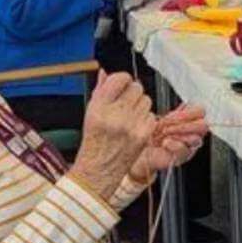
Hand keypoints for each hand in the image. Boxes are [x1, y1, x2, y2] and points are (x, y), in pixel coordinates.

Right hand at [70, 71, 155, 200]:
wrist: (98, 170)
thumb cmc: (93, 142)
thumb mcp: (89, 114)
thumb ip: (99, 91)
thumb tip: (105, 72)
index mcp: (99, 107)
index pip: (120, 78)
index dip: (123, 80)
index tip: (121, 85)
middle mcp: (115, 115)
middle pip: (137, 87)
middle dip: (132, 93)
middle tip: (124, 104)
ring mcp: (131, 125)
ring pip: (147, 100)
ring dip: (140, 106)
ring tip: (128, 118)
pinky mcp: (143, 135)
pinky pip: (152, 116)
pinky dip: (145, 120)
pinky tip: (134, 128)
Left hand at [128, 104, 208, 183]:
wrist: (143, 150)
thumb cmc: (152, 134)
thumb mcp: (164, 119)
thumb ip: (177, 113)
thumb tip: (185, 104)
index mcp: (191, 121)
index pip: (201, 112)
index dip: (190, 112)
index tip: (175, 114)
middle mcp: (193, 133)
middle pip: (203, 125)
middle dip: (185, 124)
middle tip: (169, 125)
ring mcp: (190, 146)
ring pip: (196, 138)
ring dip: (178, 133)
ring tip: (165, 133)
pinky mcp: (183, 157)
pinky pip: (185, 150)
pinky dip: (174, 145)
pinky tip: (165, 142)